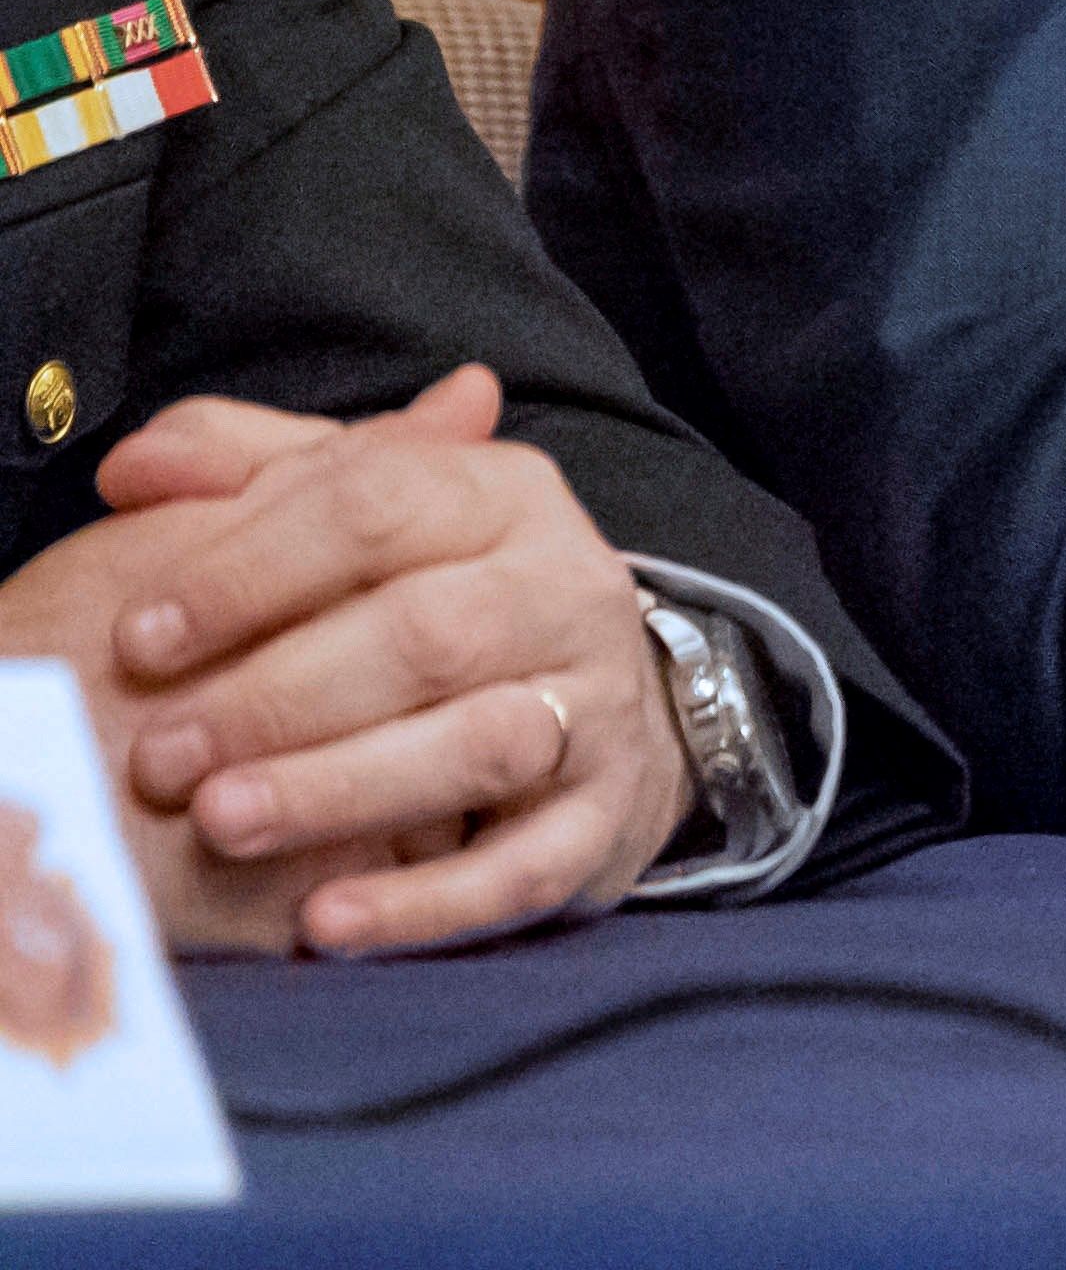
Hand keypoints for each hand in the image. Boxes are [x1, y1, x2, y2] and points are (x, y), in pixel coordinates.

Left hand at [84, 365, 687, 952]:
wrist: (591, 698)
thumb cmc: (428, 595)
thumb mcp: (352, 508)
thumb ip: (243, 468)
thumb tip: (138, 468)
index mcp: (503, 494)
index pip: (380, 502)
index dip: (252, 568)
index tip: (141, 639)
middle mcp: (568, 588)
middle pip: (430, 631)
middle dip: (280, 696)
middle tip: (162, 758)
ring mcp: (599, 705)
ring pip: (483, 743)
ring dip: (344, 787)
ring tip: (226, 824)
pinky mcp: (604, 817)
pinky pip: (526, 866)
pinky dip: (425, 901)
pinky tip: (324, 920)